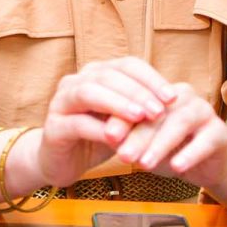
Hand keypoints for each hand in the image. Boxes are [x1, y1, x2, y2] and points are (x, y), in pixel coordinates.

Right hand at [37, 57, 176, 187]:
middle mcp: (74, 82)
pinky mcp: (53, 128)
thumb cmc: (98, 137)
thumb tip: (173, 101)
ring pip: (88, 93)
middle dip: (137, 92)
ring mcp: (60, 102)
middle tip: (159, 110)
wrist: (63, 162)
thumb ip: (140, 108)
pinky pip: (77, 123)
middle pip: (108, 76)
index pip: (126, 65)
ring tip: (140, 118)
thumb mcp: (123, 120)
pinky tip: (118, 140)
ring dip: (117, 104)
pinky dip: (99, 130)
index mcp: (95, 74)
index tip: (172, 97)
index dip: (150, 78)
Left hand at [113, 81, 226, 188]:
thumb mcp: (143, 143)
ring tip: (145, 164)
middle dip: (139, 136)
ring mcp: (203, 111)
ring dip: (161, 145)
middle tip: (123, 156)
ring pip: (180, 123)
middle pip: (158, 113)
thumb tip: (106, 136)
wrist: (205, 162)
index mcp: (159, 92)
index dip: (123, 118)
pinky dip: (190, 154)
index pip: (139, 101)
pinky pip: (205, 141)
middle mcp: (182, 96)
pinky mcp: (220, 131)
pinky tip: (177, 167)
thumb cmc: (167, 148)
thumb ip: (127, 136)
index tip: (107, 136)